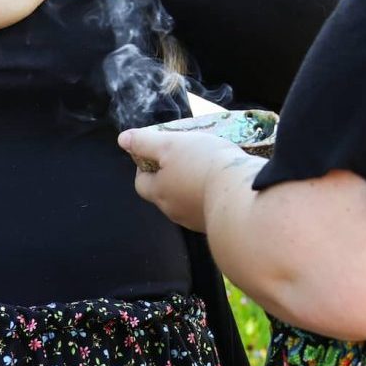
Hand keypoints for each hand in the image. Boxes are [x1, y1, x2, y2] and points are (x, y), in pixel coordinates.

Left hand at [119, 123, 256, 232]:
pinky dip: (212, 197)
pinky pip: (209, 208)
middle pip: (164, 193)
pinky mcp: (219, 225)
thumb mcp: (171, 145)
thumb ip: (146, 142)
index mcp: (159, 192)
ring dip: (193, 187)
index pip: (141, 182)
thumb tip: (123, 139)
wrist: (243, 198)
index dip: (145, 165)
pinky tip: (225, 184)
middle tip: (187, 157)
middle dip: (171, 176)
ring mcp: (197, 221)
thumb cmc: (204, 166)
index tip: (157, 151)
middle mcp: (174, 211)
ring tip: (209, 169)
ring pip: (187, 202)